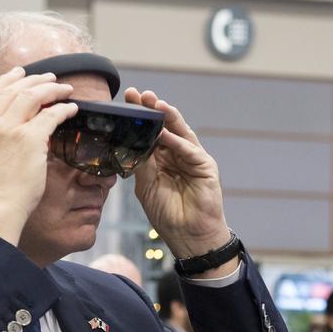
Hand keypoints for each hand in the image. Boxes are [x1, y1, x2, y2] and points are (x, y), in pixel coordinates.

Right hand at [0, 67, 77, 244]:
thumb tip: (4, 131)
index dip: (7, 80)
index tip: (19, 73)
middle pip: (13, 91)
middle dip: (34, 80)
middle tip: (49, 77)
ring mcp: (9, 130)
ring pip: (32, 96)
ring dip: (51, 89)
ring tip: (65, 89)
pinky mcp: (29, 139)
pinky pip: (51, 115)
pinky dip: (63, 109)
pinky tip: (72, 108)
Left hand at [123, 88, 231, 260]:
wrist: (188, 236)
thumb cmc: (168, 214)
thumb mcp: (146, 186)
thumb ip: (141, 163)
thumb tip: (130, 141)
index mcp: (161, 159)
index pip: (149, 133)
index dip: (140, 118)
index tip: (127, 101)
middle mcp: (177, 154)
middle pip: (165, 126)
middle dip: (153, 110)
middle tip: (140, 94)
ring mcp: (192, 159)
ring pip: (180, 132)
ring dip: (167, 117)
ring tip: (154, 103)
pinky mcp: (205, 166)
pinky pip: (189, 149)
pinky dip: (176, 141)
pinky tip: (164, 133)